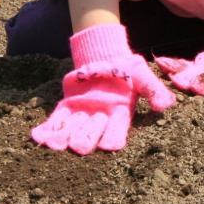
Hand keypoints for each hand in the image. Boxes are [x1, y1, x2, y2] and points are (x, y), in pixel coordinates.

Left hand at [31, 24, 175, 154]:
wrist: (106, 58)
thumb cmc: (127, 69)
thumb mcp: (142, 75)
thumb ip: (154, 90)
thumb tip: (166, 106)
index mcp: (120, 116)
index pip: (116, 135)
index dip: (111, 139)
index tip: (109, 143)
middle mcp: (100, 121)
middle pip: (90, 138)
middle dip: (84, 140)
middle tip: (78, 143)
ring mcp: (82, 116)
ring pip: (70, 132)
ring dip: (62, 139)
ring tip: (53, 144)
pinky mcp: (67, 109)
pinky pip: (56, 122)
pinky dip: (47, 130)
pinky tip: (37, 136)